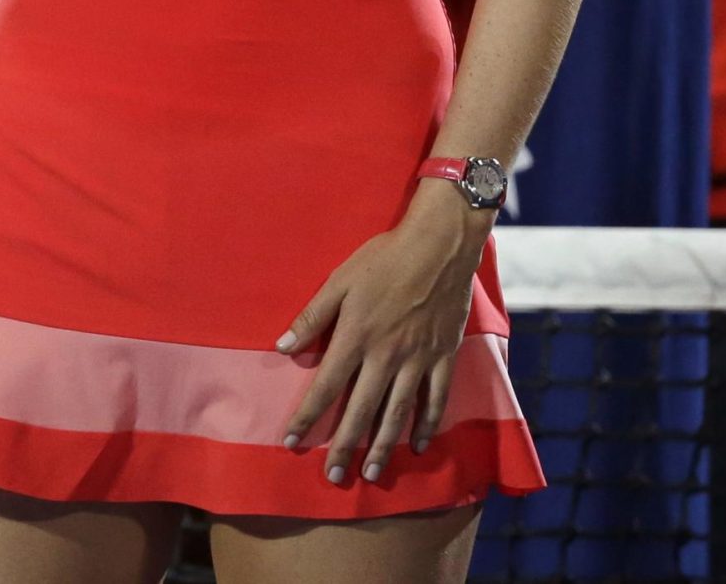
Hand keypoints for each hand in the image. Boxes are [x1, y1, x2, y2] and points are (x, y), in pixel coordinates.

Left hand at [278, 191, 488, 485]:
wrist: (438, 248)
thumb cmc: (382, 260)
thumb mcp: (338, 282)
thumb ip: (311, 317)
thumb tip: (281, 347)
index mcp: (355, 338)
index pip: (325, 387)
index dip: (307, 417)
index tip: (291, 441)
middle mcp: (386, 357)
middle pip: (360, 410)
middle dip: (343, 446)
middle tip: (333, 477)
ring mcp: (418, 361)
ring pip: (397, 414)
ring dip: (382, 446)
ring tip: (370, 473)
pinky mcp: (444, 358)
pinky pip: (436, 400)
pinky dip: (427, 426)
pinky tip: (418, 446)